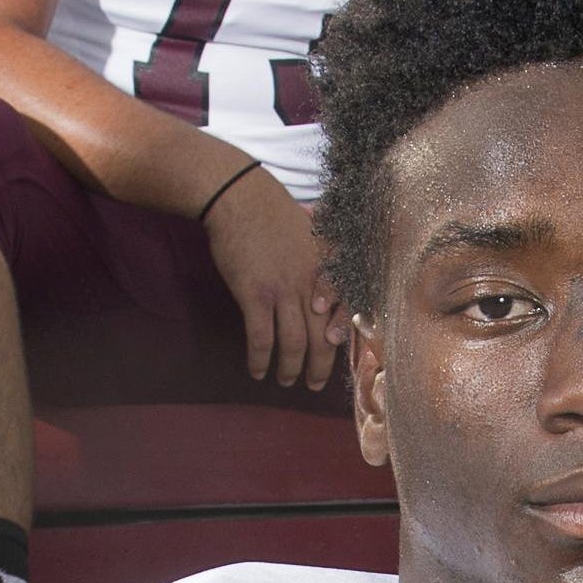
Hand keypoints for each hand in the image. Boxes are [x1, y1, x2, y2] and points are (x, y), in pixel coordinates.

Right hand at [204, 164, 346, 390]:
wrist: (239, 197)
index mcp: (328, 269)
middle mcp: (311, 284)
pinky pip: (261, 338)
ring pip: (294, 344)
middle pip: (322, 337)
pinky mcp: (255, 295)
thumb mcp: (309, 235)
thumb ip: (319, 264)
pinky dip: (261, 360)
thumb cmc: (273, 213)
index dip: (341, 339)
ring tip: (285, 381)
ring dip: (290, 369)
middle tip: (313, 384)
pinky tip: (257, 371)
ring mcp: (284, 290)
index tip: (333, 352)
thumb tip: (320, 293)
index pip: (344, 313)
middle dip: (319, 367)